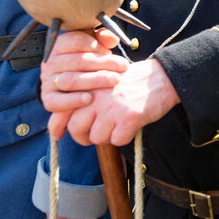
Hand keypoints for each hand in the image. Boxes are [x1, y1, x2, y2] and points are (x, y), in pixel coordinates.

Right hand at [41, 29, 126, 139]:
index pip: (77, 40)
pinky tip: (90, 99)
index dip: (97, 45)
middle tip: (123, 66)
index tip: (111, 50)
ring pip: (70, 80)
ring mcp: (47, 81)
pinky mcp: (48, 99)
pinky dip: (73, 100)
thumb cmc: (86, 61)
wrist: (70, 86)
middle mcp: (51, 62)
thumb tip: (111, 38)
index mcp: (59, 45)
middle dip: (104, 63)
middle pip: (78, 61)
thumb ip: (102, 38)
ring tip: (115, 80)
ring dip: (95, 80)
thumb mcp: (93, 45)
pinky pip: (56, 101)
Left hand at [65, 58, 179, 146]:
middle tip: (95, 134)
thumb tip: (59, 127)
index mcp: (87, 85)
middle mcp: (96, 96)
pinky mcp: (128, 118)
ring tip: (118, 124)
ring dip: (106, 136)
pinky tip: (131, 124)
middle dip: (84, 136)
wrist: (161, 77)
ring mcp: (111, 108)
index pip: (62, 110)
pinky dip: (124, 137)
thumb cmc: (130, 82)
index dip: (57, 126)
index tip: (57, 135)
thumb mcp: (101, 83)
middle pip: (76, 128)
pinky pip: (117, 140)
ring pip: (97, 137)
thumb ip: (82, 98)